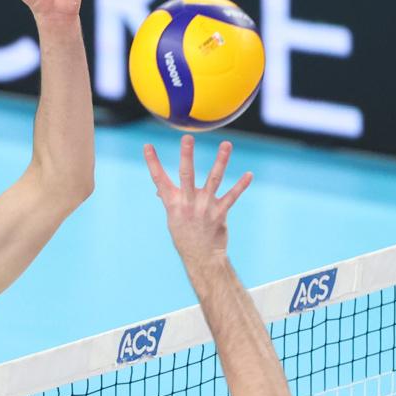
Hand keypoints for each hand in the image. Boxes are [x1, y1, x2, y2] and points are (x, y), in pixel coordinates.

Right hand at [143, 135, 251, 274]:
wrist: (201, 258)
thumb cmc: (185, 236)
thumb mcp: (173, 218)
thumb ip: (169, 200)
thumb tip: (159, 188)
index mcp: (173, 203)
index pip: (159, 179)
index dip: (152, 162)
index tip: (147, 146)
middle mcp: (188, 203)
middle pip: (186, 175)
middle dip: (186, 156)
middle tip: (187, 137)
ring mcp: (204, 207)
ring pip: (213, 179)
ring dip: (221, 161)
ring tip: (226, 144)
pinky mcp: (219, 213)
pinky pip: (232, 196)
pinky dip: (241, 185)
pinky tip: (248, 175)